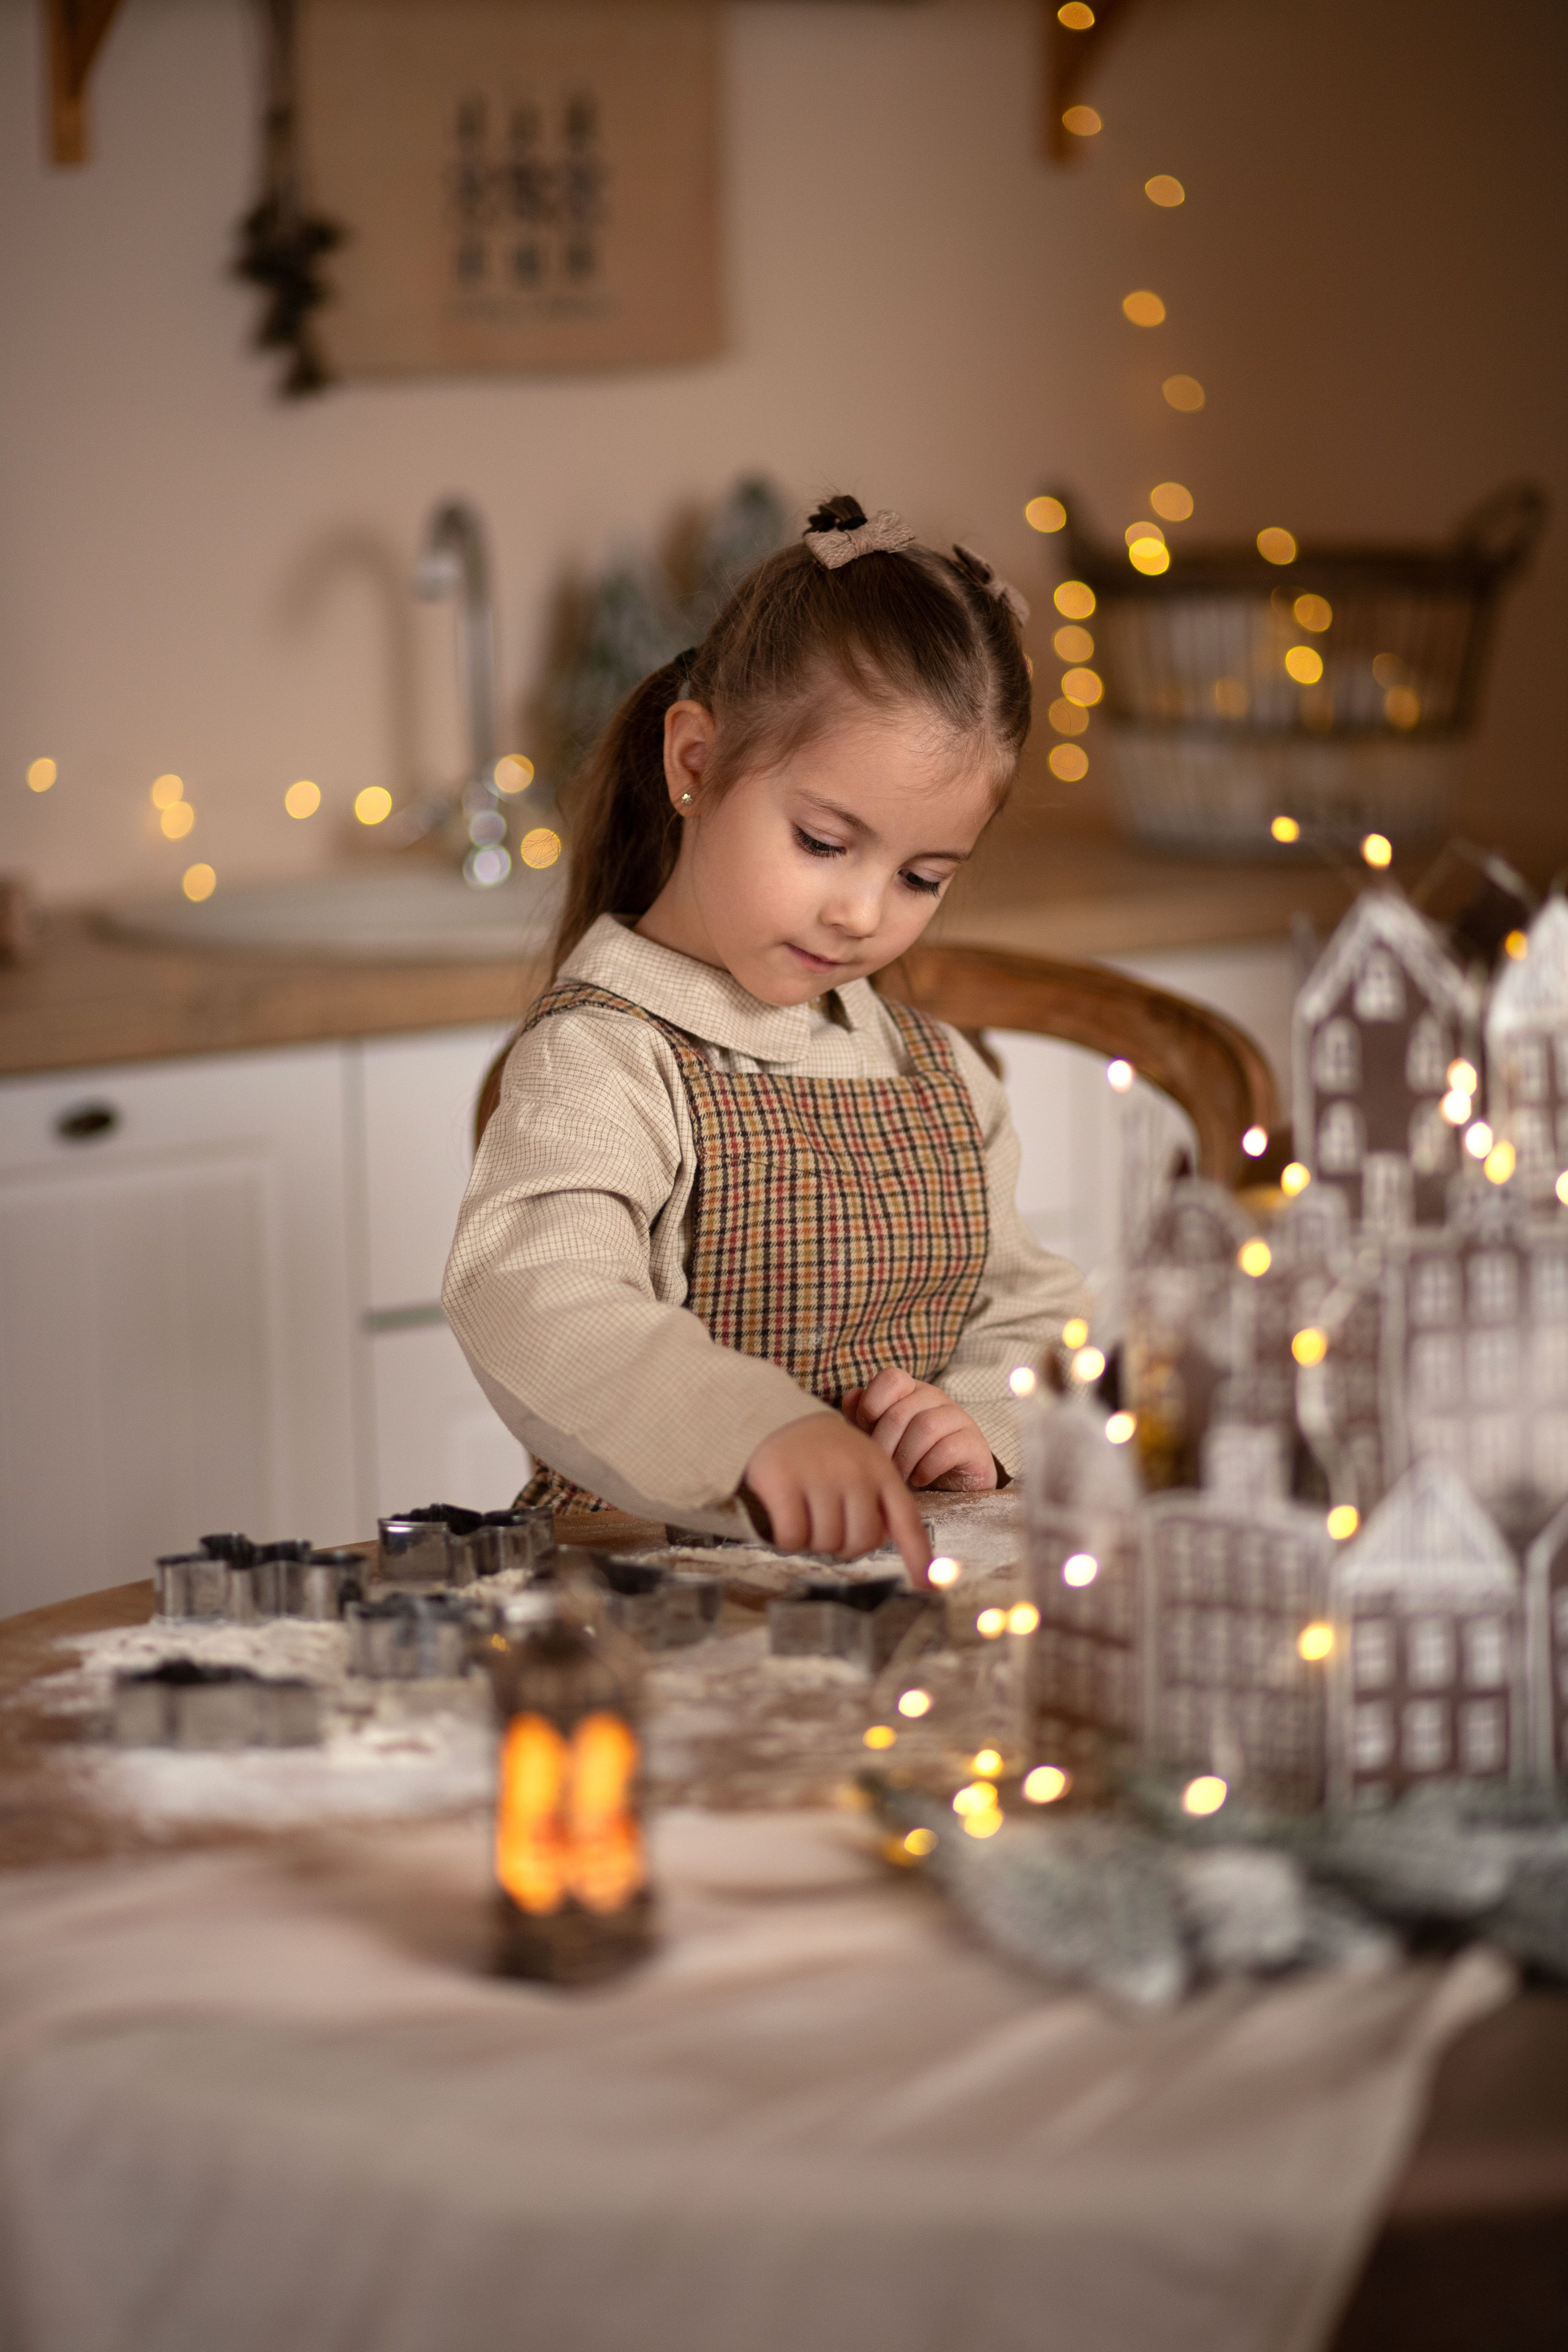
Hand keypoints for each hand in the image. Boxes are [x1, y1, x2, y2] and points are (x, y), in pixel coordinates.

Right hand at [742, 1413, 932, 1584]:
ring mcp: (819, 1477)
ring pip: (826, 1543)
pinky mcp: (783, 1483)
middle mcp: (855, 1474)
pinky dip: (787, 1539)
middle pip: (861, 1542)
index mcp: (881, 1471)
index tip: (927, 1587)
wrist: (777, 1418)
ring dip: (813, 1541)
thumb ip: (878, 1501)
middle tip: (828, 1527)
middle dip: (844, 1545)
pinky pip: (793, 1537)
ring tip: (805, 1513)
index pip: (907, 1521)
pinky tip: (783, 1518)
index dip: (919, 1557)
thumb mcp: (862, 1466)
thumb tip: (886, 1542)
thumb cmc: (824, 1453)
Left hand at [840, 1365, 997, 1493]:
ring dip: (905, 1458)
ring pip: (925, 1427)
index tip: (865, 1432)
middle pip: (901, 1412)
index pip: (891, 1378)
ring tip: (901, 1476)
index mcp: (910, 1390)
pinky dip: (926, 1468)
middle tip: (883, 1466)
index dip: (871, 1404)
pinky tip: (920, 1478)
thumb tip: (851, 1397)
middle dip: (884, 1445)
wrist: (951, 1485)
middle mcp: (935, 1398)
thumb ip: (862, 1416)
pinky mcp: (975, 1443)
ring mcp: (958, 1418)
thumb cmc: (909, 1458)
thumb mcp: (881, 1437)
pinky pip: (947, 1449)